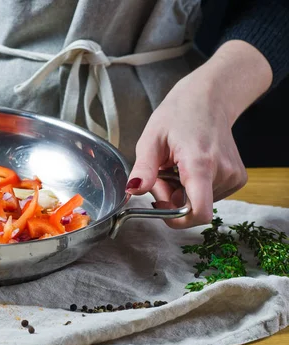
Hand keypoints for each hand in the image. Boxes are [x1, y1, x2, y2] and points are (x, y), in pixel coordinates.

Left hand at [126, 40, 272, 227]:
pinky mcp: (237, 178)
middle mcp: (223, 172)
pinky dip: (194, 187)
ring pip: (199, 202)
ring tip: (175, 165)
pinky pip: (209, 195)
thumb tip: (133, 191)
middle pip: (191, 207)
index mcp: (200, 164)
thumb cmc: (179, 114)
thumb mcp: (151, 139)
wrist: (210, 98)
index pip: (199, 212)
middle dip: (170, 198)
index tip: (160, 207)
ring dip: (180, 191)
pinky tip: (189, 166)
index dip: (177, 220)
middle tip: (161, 173)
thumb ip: (144, 169)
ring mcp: (233, 176)